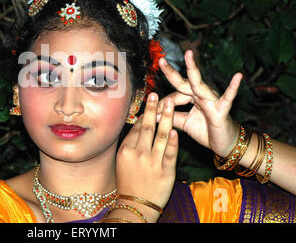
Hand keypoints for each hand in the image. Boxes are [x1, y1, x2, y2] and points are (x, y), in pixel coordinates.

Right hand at [116, 93, 178, 221]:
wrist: (136, 204)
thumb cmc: (128, 182)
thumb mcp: (122, 162)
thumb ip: (130, 144)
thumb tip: (138, 125)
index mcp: (126, 151)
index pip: (137, 128)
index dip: (144, 113)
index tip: (150, 100)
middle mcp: (138, 154)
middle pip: (147, 127)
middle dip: (153, 109)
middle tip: (157, 94)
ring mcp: (152, 162)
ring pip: (161, 136)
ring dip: (166, 118)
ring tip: (170, 104)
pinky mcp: (166, 171)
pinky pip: (171, 152)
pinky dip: (173, 140)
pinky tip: (176, 129)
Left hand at [157, 50, 242, 156]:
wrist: (225, 143)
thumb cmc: (206, 130)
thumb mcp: (184, 122)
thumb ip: (170, 116)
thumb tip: (151, 113)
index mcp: (191, 97)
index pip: (174, 95)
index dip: (162, 104)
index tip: (151, 112)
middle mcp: (201, 94)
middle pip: (183, 82)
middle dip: (171, 72)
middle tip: (161, 60)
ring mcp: (212, 99)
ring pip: (199, 84)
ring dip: (192, 69)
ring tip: (188, 55)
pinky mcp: (222, 109)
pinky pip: (228, 97)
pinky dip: (233, 87)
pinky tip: (238, 76)